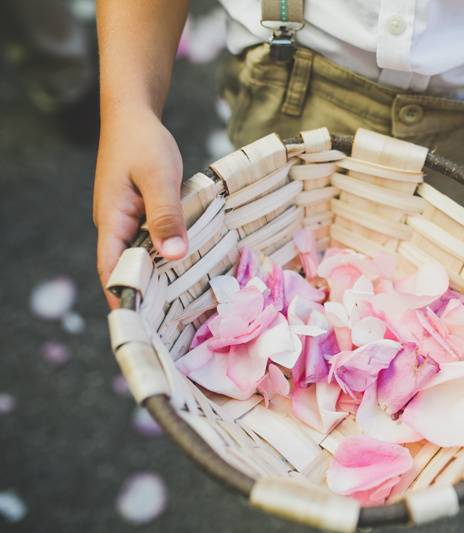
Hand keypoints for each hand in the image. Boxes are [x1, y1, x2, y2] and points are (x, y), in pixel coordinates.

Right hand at [93, 109, 186, 306]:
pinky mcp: (142, 213)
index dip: (124, 297)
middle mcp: (116, 225)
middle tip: (172, 325)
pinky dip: (168, 254)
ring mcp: (128, 220)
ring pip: (142, 255)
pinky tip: (190, 265)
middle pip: (127, 268)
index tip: (141, 326)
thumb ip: (166, 215)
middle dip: (146, 294)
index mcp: (112, 220)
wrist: (135, 116)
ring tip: (186, 305)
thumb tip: (173, 255)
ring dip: (160, 275)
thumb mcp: (159, 176)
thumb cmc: (143, 143)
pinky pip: (153, 241)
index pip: (112, 269)